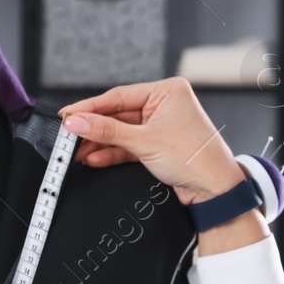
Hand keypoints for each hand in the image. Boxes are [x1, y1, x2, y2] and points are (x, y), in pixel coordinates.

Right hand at [58, 77, 246, 205]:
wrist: (216, 191)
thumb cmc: (196, 159)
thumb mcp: (145, 142)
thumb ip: (107, 132)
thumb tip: (77, 122)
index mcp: (167, 91)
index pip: (119, 96)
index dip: (90, 107)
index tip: (68, 115)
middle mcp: (164, 105)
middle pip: (118, 114)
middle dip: (93, 128)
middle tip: (68, 135)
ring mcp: (160, 126)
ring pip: (121, 132)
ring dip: (99, 142)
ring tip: (76, 151)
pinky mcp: (157, 146)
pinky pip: (128, 145)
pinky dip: (112, 152)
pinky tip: (93, 158)